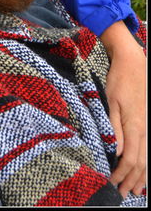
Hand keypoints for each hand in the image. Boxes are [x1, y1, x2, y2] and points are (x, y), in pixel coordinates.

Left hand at [100, 22, 146, 197]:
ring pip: (148, 157)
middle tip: (122, 193)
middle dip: (132, 180)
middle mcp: (145, 129)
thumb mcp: (110, 101)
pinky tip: (143, 171)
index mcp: (135, 125)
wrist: (133, 63)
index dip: (122, 173)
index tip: (111, 182)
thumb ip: (114, 127)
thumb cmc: (118, 80)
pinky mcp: (147, 121)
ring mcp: (149, 125)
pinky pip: (149, 147)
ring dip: (142, 176)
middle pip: (142, 163)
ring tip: (134, 189)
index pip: (131, 159)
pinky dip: (146, 163)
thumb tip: (118, 151)